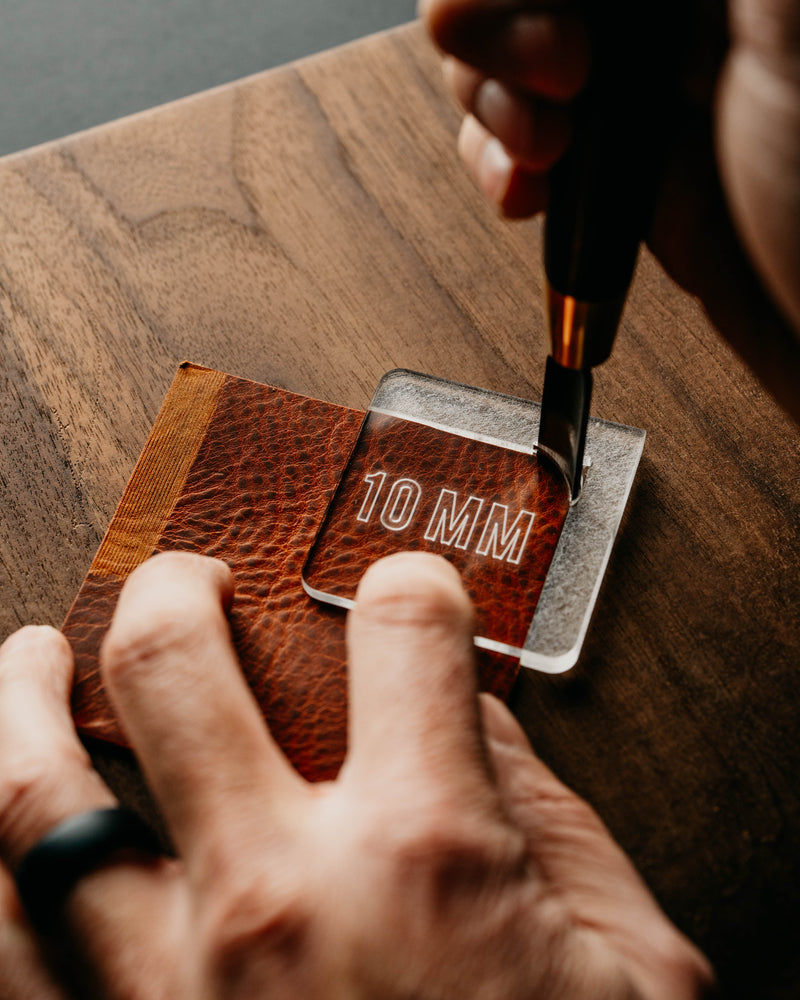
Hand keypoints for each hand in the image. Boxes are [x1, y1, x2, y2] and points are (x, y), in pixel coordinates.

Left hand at [0, 551, 713, 998]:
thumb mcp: (631, 967)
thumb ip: (549, 816)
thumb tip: (469, 714)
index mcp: (424, 860)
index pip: (403, 637)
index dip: (412, 589)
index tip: (405, 596)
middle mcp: (275, 903)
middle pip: (170, 670)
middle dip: (173, 594)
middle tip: (186, 583)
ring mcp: (167, 991)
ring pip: (32, 801)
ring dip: (17, 707)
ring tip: (27, 662)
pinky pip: (1, 954)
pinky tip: (2, 836)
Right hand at [420, 0, 799, 420]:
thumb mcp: (796, 24)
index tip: (551, 22)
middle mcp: (673, 7)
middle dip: (498, 23)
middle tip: (559, 76)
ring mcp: (637, 71)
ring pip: (497, 45)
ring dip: (487, 97)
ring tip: (545, 154)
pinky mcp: (610, 145)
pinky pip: (512, 127)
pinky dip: (493, 158)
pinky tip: (524, 189)